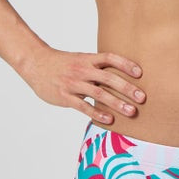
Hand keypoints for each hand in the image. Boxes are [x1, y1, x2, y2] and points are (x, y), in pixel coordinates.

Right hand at [27, 49, 145, 123]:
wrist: (35, 64)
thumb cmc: (62, 64)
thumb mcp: (80, 59)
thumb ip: (96, 67)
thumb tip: (119, 76)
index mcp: (87, 59)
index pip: (110, 58)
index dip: (125, 64)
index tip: (140, 73)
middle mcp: (82, 70)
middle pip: (108, 78)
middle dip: (127, 88)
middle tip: (142, 97)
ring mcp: (73, 83)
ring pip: (98, 93)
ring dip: (116, 103)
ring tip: (131, 111)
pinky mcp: (65, 96)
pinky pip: (83, 106)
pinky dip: (97, 113)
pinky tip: (109, 120)